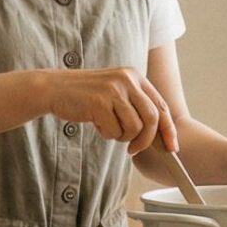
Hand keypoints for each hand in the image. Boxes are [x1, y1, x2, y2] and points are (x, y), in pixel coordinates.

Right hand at [40, 67, 175, 154]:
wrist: (54, 89)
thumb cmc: (86, 96)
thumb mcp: (115, 93)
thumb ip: (136, 106)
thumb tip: (160, 135)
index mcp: (134, 76)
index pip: (161, 106)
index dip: (168, 130)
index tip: (172, 148)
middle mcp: (127, 79)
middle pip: (152, 118)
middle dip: (146, 140)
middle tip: (133, 150)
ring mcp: (113, 90)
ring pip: (134, 127)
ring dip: (121, 136)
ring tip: (107, 127)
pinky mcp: (99, 102)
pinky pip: (114, 131)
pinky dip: (106, 134)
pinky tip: (95, 122)